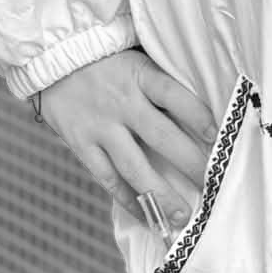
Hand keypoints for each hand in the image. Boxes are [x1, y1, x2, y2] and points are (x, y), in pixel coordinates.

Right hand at [36, 48, 213, 229]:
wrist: (52, 58)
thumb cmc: (106, 58)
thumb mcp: (136, 56)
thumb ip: (160, 81)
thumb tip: (200, 110)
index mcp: (139, 74)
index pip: (174, 94)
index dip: (198, 116)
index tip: (218, 137)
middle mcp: (121, 102)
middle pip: (162, 137)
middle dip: (190, 164)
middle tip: (213, 185)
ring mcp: (100, 127)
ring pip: (135, 167)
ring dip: (161, 195)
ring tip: (182, 216)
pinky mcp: (82, 145)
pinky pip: (107, 178)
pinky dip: (128, 199)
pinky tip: (146, 215)